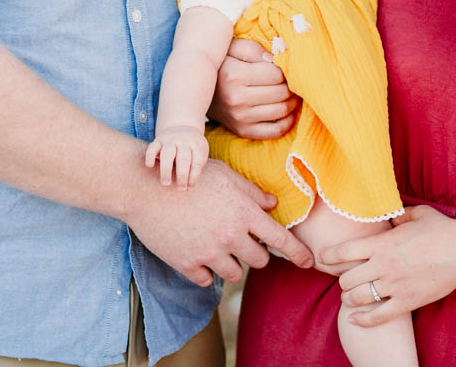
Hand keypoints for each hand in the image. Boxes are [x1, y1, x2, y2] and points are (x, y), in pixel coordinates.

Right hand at [126, 159, 314, 286]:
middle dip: (256, 253)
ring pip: (235, 273)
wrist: (146, 187)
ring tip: (218, 246)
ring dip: (232, 263)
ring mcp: (208, 252)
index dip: (299, 254)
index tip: (309, 263)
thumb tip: (272, 205)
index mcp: (243, 212)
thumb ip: (251, 192)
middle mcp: (230, 235)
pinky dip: (206, 271)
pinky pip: (207, 280)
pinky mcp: (186, 264)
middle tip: (242, 241)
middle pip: (260, 260)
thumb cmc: (188, 176)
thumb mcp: (224, 175)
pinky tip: (198, 253)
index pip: (280, 240)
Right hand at [145, 125, 208, 188]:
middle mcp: (183, 141)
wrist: (183, 127)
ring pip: (167, 153)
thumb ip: (196, 168)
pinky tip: (149, 165)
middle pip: (183, 158)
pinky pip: (152, 147)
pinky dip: (150, 156)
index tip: (189, 188)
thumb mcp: (200, 153)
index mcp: (197, 145)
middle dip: (182, 175)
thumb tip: (189, 188)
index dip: (193, 177)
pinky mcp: (158, 140)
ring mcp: (170, 139)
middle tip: (180, 189)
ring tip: (166, 183)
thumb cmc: (193, 148)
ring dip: (166, 169)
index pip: (196, 162)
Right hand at [208, 38, 300, 139]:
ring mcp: (240, 118)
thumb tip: (275, 60)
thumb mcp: (232, 48)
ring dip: (293, 102)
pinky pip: (275, 131)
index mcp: (234, 75)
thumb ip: (253, 49)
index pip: (276, 74)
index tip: (282, 68)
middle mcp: (237, 99)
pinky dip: (288, 121)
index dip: (285, 70)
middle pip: (281, 93)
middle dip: (291, 85)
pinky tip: (288, 112)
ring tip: (291, 93)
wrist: (199, 91)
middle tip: (291, 80)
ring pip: (282, 110)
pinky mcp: (243, 131)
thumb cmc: (222, 65)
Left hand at [320, 205, 455, 326]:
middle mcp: (383, 265)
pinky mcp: (407, 302)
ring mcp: (394, 285)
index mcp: (382, 243)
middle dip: (342, 280)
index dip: (328, 257)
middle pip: (346, 279)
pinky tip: (355, 319)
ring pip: (357, 298)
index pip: (342, 252)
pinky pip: (378, 316)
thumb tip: (389, 213)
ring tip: (351, 297)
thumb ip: (397, 213)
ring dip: (349, 298)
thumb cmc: (442, 230)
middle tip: (345, 279)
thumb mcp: (417, 214)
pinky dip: (362, 320)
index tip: (323, 259)